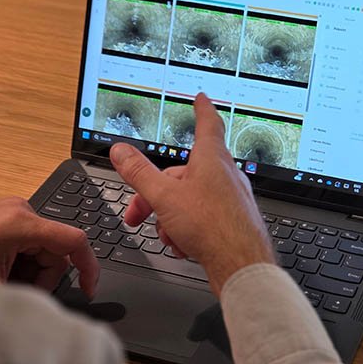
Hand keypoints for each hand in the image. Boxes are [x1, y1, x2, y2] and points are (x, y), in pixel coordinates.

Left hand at [0, 197, 98, 296]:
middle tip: (16, 293)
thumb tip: (53, 316)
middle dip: (44, 277)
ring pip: (41, 250)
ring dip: (29, 273)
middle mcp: (19, 210)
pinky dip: (19, 265)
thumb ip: (28, 299)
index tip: (89, 291)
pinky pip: (26, 245)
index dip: (88, 268)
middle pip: (56, 249)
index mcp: (20, 221)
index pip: (74, 240)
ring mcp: (9, 212)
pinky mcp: (0, 219)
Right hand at [109, 93, 273, 297]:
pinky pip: (203, 218)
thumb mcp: (164, 197)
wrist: (241, 264)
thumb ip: (139, 173)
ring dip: (171, 218)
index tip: (201, 99)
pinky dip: (188, 230)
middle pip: (184, 174)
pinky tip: (183, 246)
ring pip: (191, 199)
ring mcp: (231, 198)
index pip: (208, 123)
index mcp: (211, 159)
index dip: (202, 109)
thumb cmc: (212, 227)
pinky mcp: (233, 220)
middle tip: (137, 214)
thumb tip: (121, 151)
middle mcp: (225, 174)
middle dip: (157, 195)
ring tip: (169, 236)